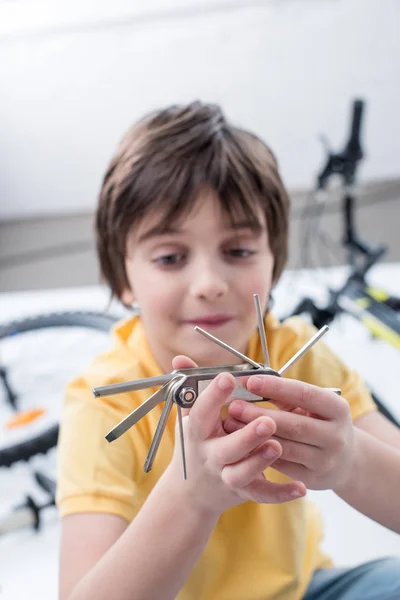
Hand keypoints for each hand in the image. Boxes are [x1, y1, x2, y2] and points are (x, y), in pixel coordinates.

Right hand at [166, 356, 306, 516]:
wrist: (191, 493)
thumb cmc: (196, 443)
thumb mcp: (189, 417)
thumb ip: (191, 387)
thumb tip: (180, 358)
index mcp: (197, 433)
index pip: (202, 413)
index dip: (213, 396)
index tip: (228, 378)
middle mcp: (210, 456)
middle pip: (226, 449)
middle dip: (246, 437)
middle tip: (268, 421)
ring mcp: (225, 476)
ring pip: (242, 473)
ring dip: (260, 462)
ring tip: (277, 446)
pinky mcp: (242, 492)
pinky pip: (261, 495)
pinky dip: (280, 494)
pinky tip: (299, 487)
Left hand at [223, 374, 354, 491]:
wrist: (346, 461)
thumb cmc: (320, 423)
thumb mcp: (312, 406)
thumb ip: (286, 396)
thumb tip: (251, 384)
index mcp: (338, 409)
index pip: (304, 394)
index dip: (275, 387)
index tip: (250, 381)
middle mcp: (336, 436)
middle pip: (292, 424)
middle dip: (259, 415)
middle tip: (233, 406)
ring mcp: (325, 460)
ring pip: (284, 446)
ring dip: (254, 436)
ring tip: (231, 424)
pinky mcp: (312, 478)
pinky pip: (280, 464)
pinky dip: (258, 453)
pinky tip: (240, 444)